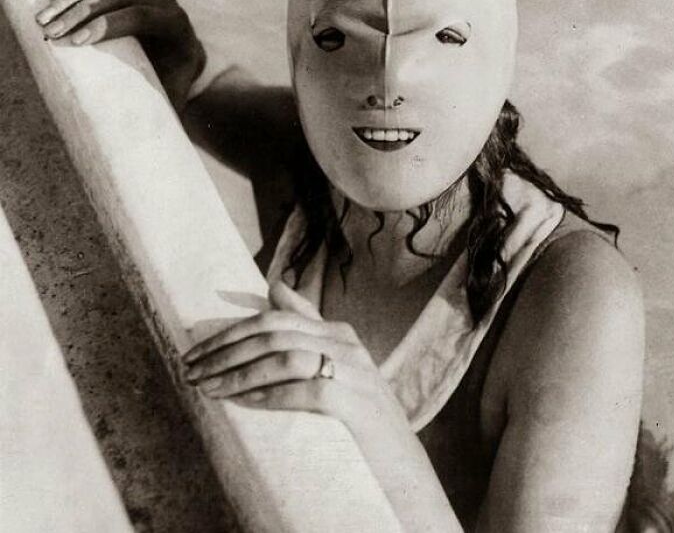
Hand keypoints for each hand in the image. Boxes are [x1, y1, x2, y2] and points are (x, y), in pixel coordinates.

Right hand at [36, 0, 204, 111]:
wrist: (181, 54)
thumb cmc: (173, 80)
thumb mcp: (174, 94)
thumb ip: (165, 106)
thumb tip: (148, 132)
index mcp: (176, 23)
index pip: (140, 16)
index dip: (107, 26)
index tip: (77, 41)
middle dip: (81, 12)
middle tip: (52, 31)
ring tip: (45, 17)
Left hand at [184, 281, 462, 531]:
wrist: (403, 468)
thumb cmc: (361, 419)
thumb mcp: (337, 367)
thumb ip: (308, 328)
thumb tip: (275, 286)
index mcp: (338, 333)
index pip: (273, 319)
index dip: (230, 333)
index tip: (196, 352)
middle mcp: (346, 344)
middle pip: (273, 334)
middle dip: (224, 351)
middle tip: (191, 371)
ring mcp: (353, 372)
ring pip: (284, 357)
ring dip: (238, 373)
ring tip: (207, 389)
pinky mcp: (356, 404)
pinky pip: (305, 390)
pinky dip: (270, 394)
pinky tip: (244, 403)